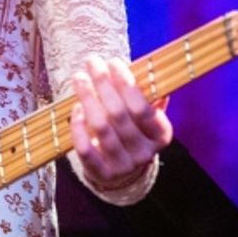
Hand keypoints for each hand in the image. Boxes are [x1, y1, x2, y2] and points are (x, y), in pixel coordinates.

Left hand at [69, 54, 172, 189]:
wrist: (124, 171)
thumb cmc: (133, 129)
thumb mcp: (146, 113)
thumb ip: (146, 93)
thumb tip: (144, 68)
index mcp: (161, 134)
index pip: (142, 107)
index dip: (126, 83)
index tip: (113, 62)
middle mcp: (145, 152)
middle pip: (119, 114)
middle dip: (103, 83)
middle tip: (92, 62)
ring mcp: (124, 165)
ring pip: (102, 128)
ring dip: (88, 98)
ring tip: (79, 78)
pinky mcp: (102, 174)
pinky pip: (86, 149)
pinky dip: (79, 127)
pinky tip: (76, 108)